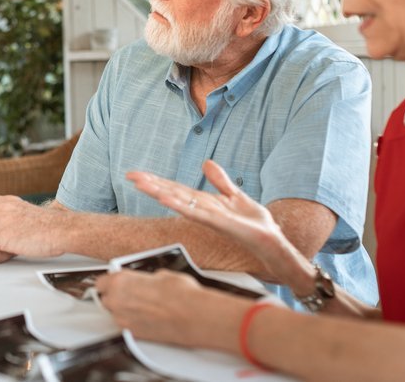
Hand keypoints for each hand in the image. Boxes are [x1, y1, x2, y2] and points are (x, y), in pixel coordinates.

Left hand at [95, 269, 242, 349]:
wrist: (193, 316)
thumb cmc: (181, 294)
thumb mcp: (161, 275)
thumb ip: (145, 279)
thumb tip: (147, 281)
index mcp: (120, 282)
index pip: (101, 282)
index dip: (110, 282)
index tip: (117, 282)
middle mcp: (117, 301)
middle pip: (106, 298)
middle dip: (116, 296)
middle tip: (132, 294)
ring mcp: (124, 320)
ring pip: (116, 313)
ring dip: (124, 310)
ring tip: (144, 306)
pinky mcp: (134, 334)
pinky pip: (127, 325)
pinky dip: (134, 322)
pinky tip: (148, 317)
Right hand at [127, 160, 300, 281]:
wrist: (273, 242)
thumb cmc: (255, 224)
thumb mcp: (236, 196)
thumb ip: (221, 181)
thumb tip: (207, 163)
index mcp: (205, 202)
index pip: (177, 188)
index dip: (157, 180)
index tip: (138, 174)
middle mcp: (203, 209)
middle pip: (173, 193)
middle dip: (152, 185)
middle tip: (131, 176)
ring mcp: (209, 217)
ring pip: (180, 202)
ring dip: (160, 193)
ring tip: (142, 184)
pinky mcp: (220, 223)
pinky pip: (196, 213)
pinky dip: (180, 206)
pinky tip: (166, 200)